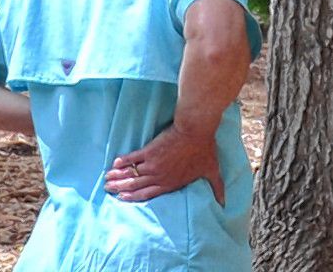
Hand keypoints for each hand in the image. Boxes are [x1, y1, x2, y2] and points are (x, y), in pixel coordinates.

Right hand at [105, 120, 226, 204]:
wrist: (196, 129)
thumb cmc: (204, 149)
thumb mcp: (211, 170)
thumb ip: (217, 187)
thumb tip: (224, 202)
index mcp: (170, 183)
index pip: (148, 194)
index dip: (134, 198)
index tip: (122, 199)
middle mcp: (159, 176)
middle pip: (135, 186)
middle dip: (120, 189)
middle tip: (109, 189)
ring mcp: (153, 164)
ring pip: (131, 174)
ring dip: (118, 177)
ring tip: (107, 178)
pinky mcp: (149, 150)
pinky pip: (132, 158)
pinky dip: (123, 161)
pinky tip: (115, 163)